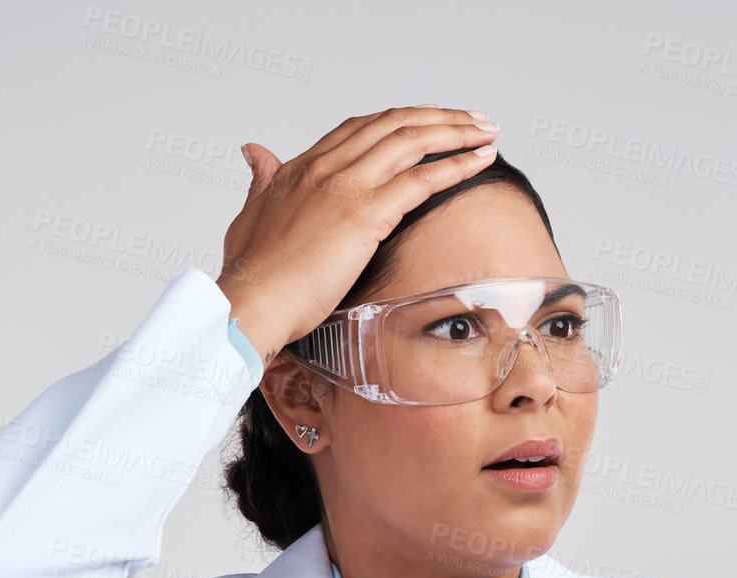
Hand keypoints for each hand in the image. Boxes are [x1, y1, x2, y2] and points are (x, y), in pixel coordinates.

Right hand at [216, 104, 498, 363]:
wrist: (250, 302)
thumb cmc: (250, 275)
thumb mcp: (249, 214)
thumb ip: (260, 180)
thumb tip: (255, 151)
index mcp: (300, 168)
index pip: (359, 128)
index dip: (400, 121)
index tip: (429, 122)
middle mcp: (325, 168)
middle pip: (393, 124)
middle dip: (438, 117)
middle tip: (472, 119)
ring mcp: (346, 187)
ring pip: (412, 141)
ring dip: (457, 132)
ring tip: (487, 131)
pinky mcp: (365, 214)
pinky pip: (421, 180)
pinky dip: (456, 164)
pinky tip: (480, 160)